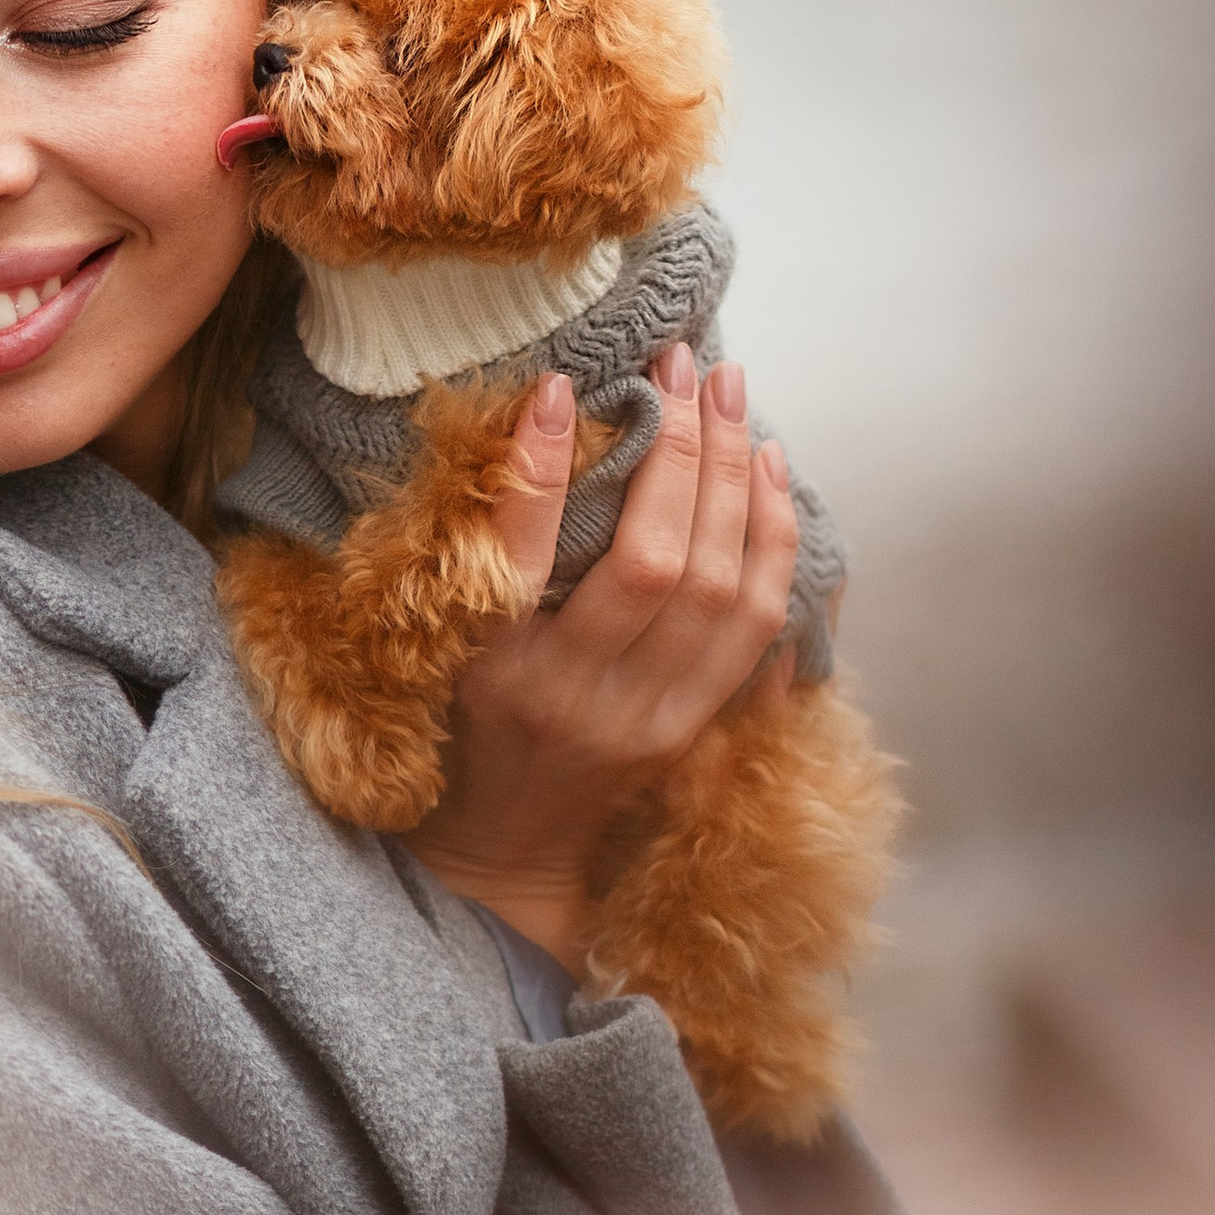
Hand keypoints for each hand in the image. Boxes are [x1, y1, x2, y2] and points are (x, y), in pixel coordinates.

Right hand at [406, 345, 800, 968]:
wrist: (502, 849)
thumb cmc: (458, 728)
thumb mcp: (440, 647)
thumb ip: (484, 559)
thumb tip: (545, 424)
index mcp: (494, 670)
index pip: (523, 556)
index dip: (544, 468)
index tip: (561, 388)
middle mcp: (575, 698)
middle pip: (657, 561)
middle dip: (681, 449)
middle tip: (686, 366)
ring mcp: (646, 721)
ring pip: (723, 589)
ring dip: (737, 482)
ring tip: (733, 399)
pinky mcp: (691, 731)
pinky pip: (757, 629)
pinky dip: (774, 544)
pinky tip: (768, 477)